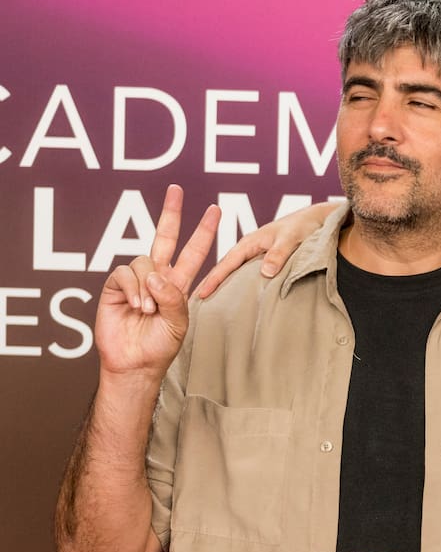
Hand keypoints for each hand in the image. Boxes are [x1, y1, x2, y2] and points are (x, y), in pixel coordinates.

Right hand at [95, 185, 219, 379]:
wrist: (135, 362)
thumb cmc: (161, 345)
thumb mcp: (179, 324)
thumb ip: (174, 299)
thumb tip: (157, 275)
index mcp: (179, 283)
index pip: (194, 251)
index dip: (204, 231)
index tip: (214, 210)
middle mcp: (158, 276)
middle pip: (165, 237)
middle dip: (171, 212)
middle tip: (177, 189)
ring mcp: (136, 280)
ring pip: (144, 261)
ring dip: (148, 286)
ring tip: (149, 309)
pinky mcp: (115, 286)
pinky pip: (125, 273)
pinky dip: (133, 288)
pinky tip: (137, 306)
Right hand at [195, 201, 336, 297]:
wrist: (318, 218)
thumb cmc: (304, 225)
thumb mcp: (291, 238)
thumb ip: (279, 254)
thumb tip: (266, 273)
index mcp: (250, 242)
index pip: (227, 263)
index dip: (214, 279)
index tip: (201, 295)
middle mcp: (250, 249)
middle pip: (227, 270)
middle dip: (212, 286)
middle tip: (198, 306)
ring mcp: (258, 255)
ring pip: (237, 273)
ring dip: (226, 287)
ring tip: (214, 306)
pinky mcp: (267, 261)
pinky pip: (250, 275)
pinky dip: (242, 285)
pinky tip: (240, 299)